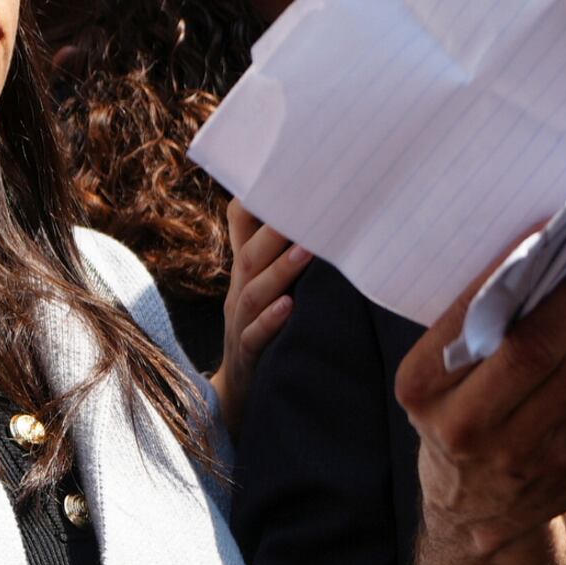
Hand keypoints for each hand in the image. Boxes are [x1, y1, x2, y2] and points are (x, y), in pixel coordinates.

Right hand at [212, 203, 311, 434]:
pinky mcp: (249, 357)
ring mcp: (240, 323)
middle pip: (251, 254)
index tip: (282, 171)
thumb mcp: (269, 287)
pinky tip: (289, 308)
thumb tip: (327, 215)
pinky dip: (271, 321)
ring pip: (255, 292)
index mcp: (247, 270)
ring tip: (307, 251)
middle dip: (275, 229)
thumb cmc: (264, 329)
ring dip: (280, 270)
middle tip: (308, 205)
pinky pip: (255, 336)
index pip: (243, 224)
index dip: (256, 198)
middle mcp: (240, 291)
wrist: (238, 393)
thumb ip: (286, 253)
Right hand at [397, 233, 565, 561]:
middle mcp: (465, 425)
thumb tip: (540, 250)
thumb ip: (474, 327)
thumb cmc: (455, 412)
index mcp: (422, 387)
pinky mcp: (564, 468)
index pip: (473, 317)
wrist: (470, 510)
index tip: (554, 227)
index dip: (519, 268)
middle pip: (539, 347)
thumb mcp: (439, 375)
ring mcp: (519, 453)